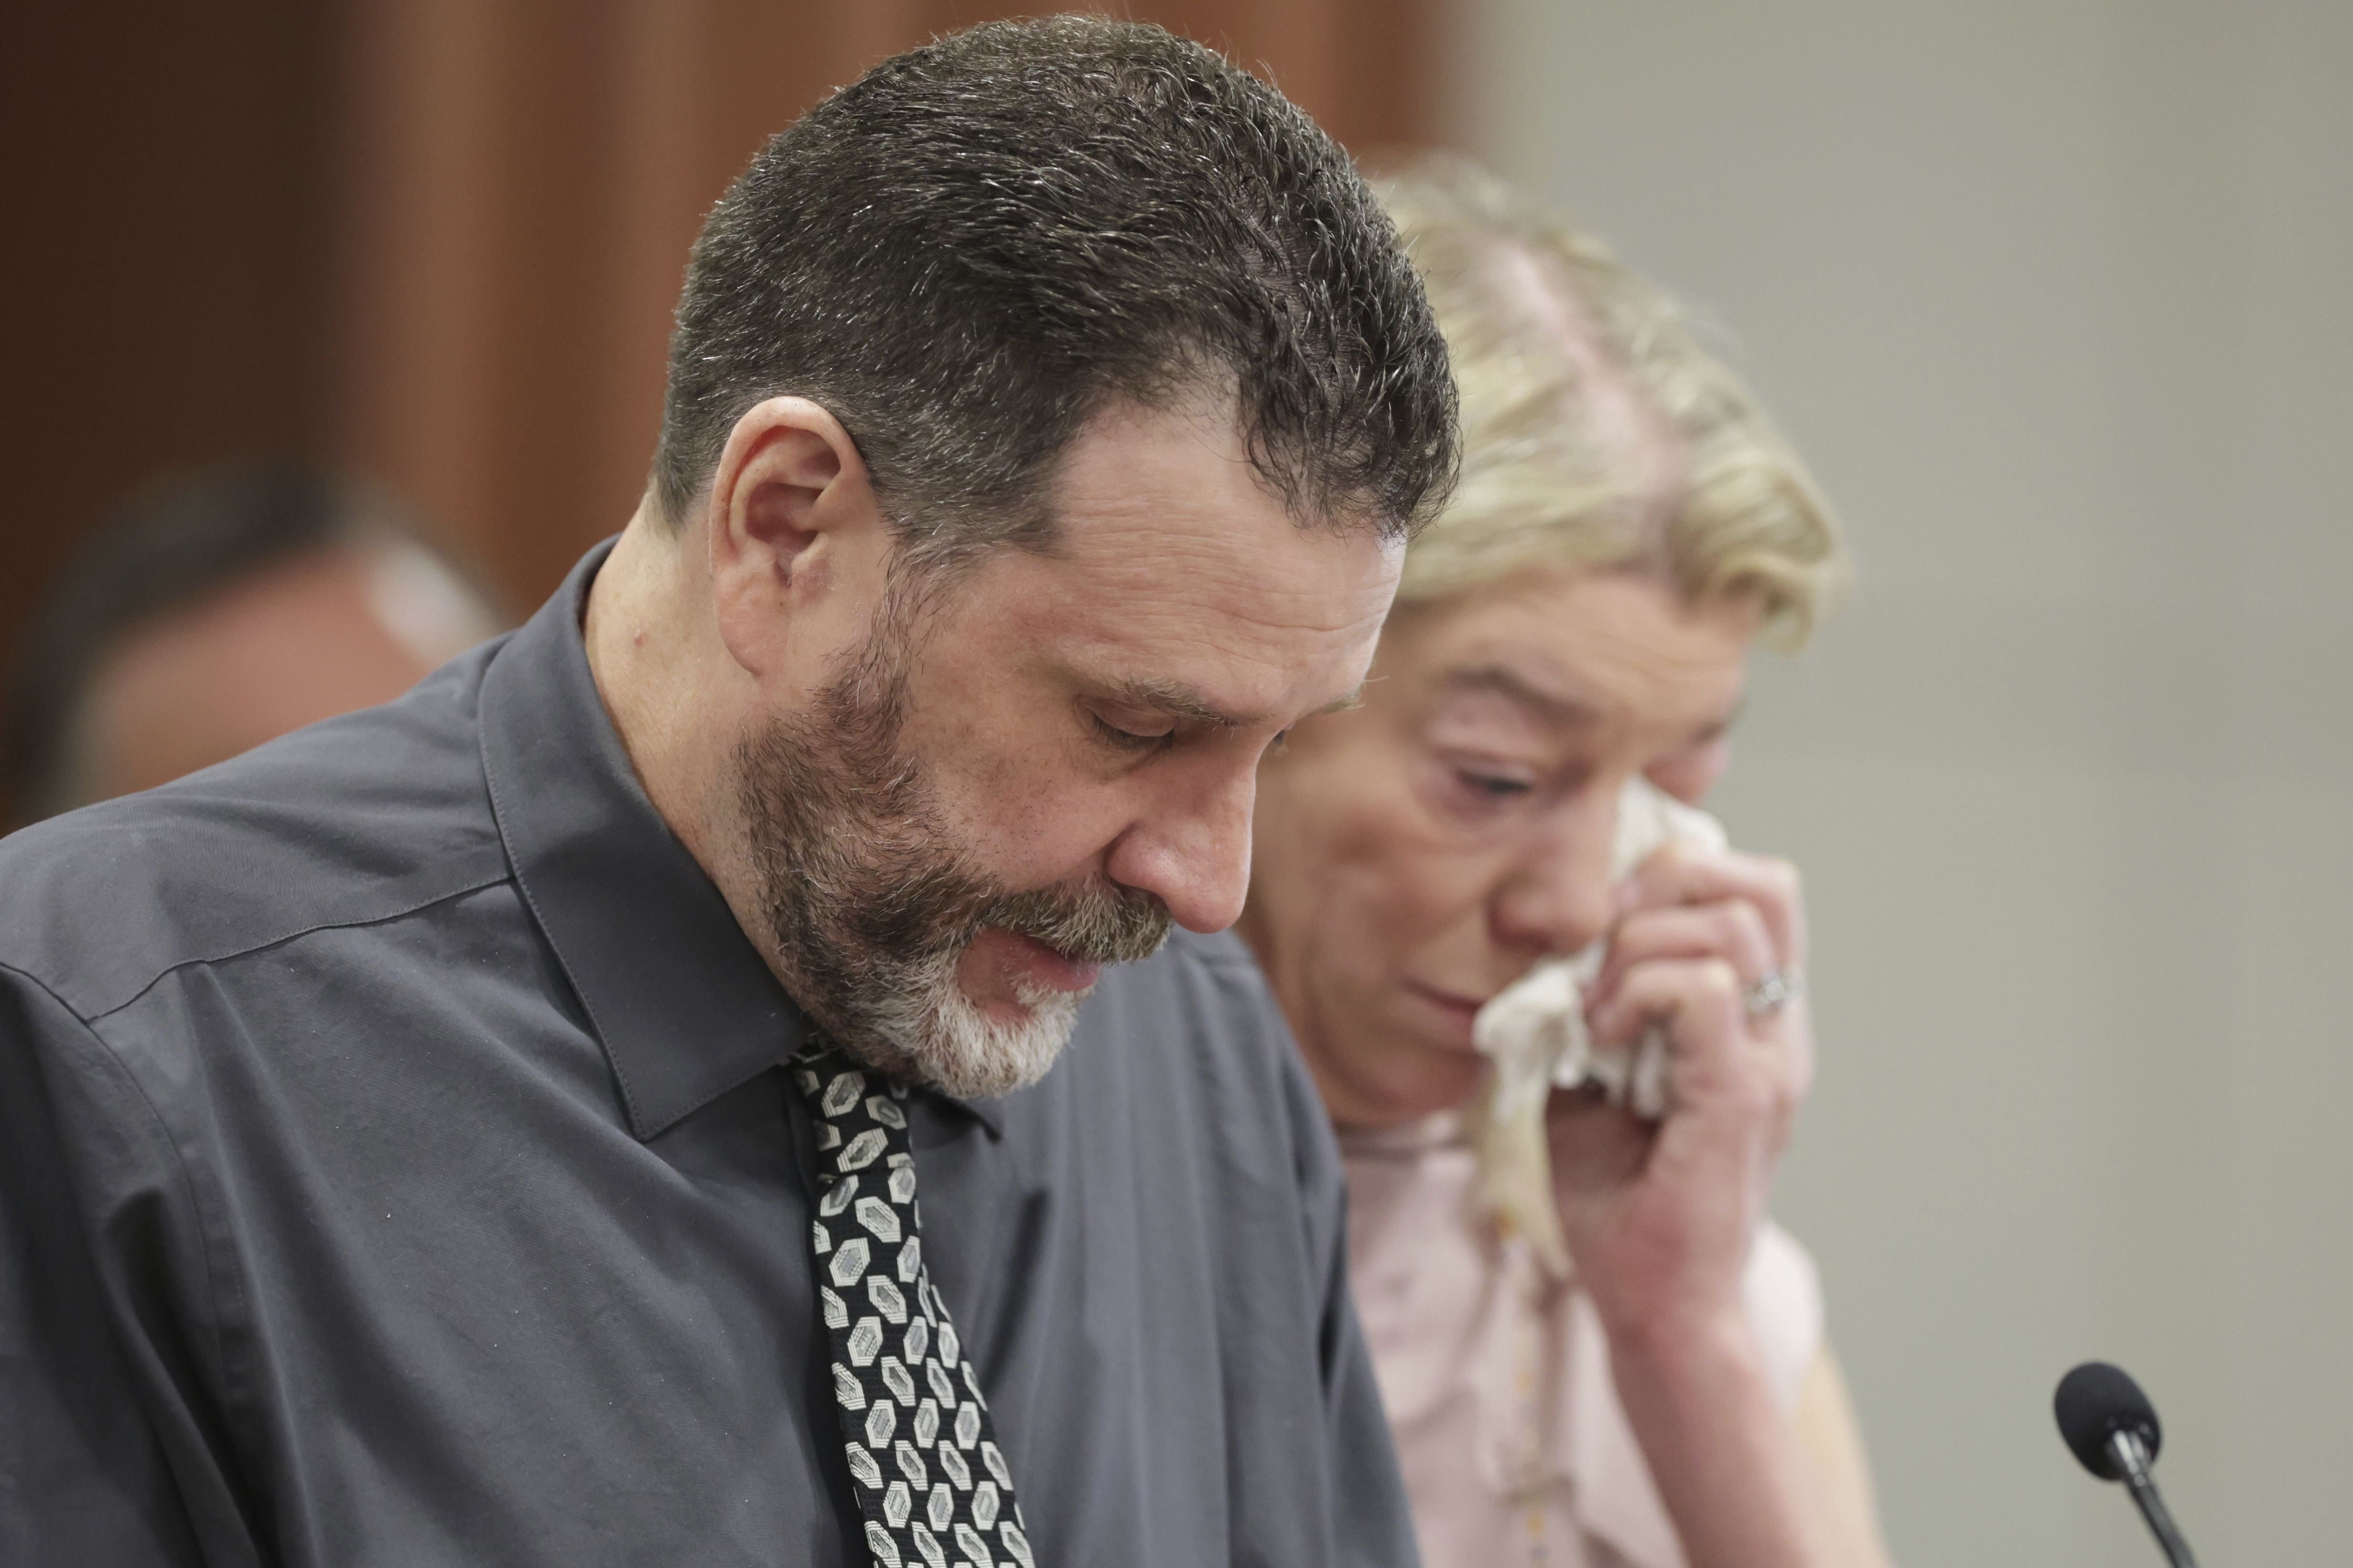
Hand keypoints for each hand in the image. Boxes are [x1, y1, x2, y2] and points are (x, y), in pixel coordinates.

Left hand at [1546, 840, 1812, 1346]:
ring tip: (1595, 1010)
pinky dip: (1638, 993)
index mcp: (1754, 1020)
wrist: (1654, 1302)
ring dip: (1639, 947)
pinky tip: (1602, 1038)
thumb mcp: (1591, 1076)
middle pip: (1756, 884)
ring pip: (1728, 925)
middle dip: (1657, 891)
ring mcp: (1768, 1062)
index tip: (1606, 923)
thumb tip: (1550, 947)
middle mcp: (1777, 1032)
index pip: (1755, 889)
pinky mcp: (1741, 1096)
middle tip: (1598, 951)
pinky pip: (1702, 991)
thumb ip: (1590, 1005)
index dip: (1678, 875)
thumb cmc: (1620, 1196)